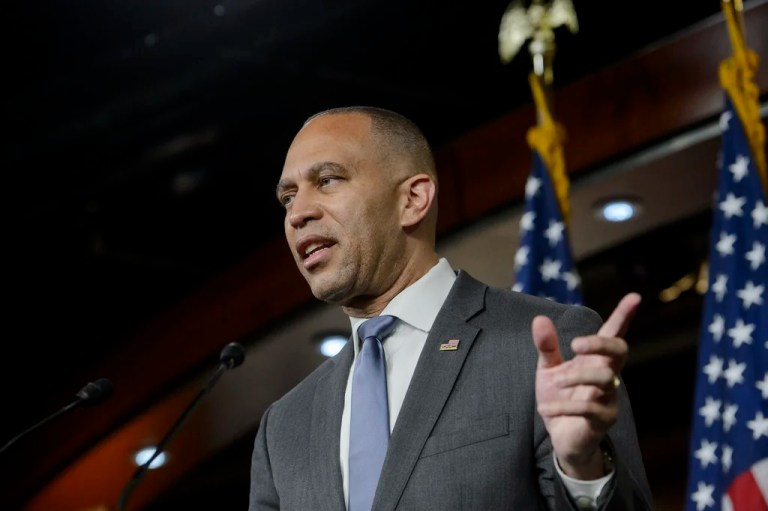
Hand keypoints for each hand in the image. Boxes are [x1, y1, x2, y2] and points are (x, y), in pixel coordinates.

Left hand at [531, 293, 640, 479]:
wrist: (560, 437)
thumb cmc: (559, 398)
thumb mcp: (548, 370)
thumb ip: (546, 347)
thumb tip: (539, 319)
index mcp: (595, 360)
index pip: (614, 334)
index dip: (623, 316)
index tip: (635, 297)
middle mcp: (608, 375)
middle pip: (619, 351)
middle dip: (600, 343)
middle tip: (575, 344)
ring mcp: (609, 398)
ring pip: (606, 378)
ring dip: (577, 377)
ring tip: (556, 382)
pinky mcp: (603, 421)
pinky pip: (588, 409)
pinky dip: (563, 407)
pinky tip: (545, 409)